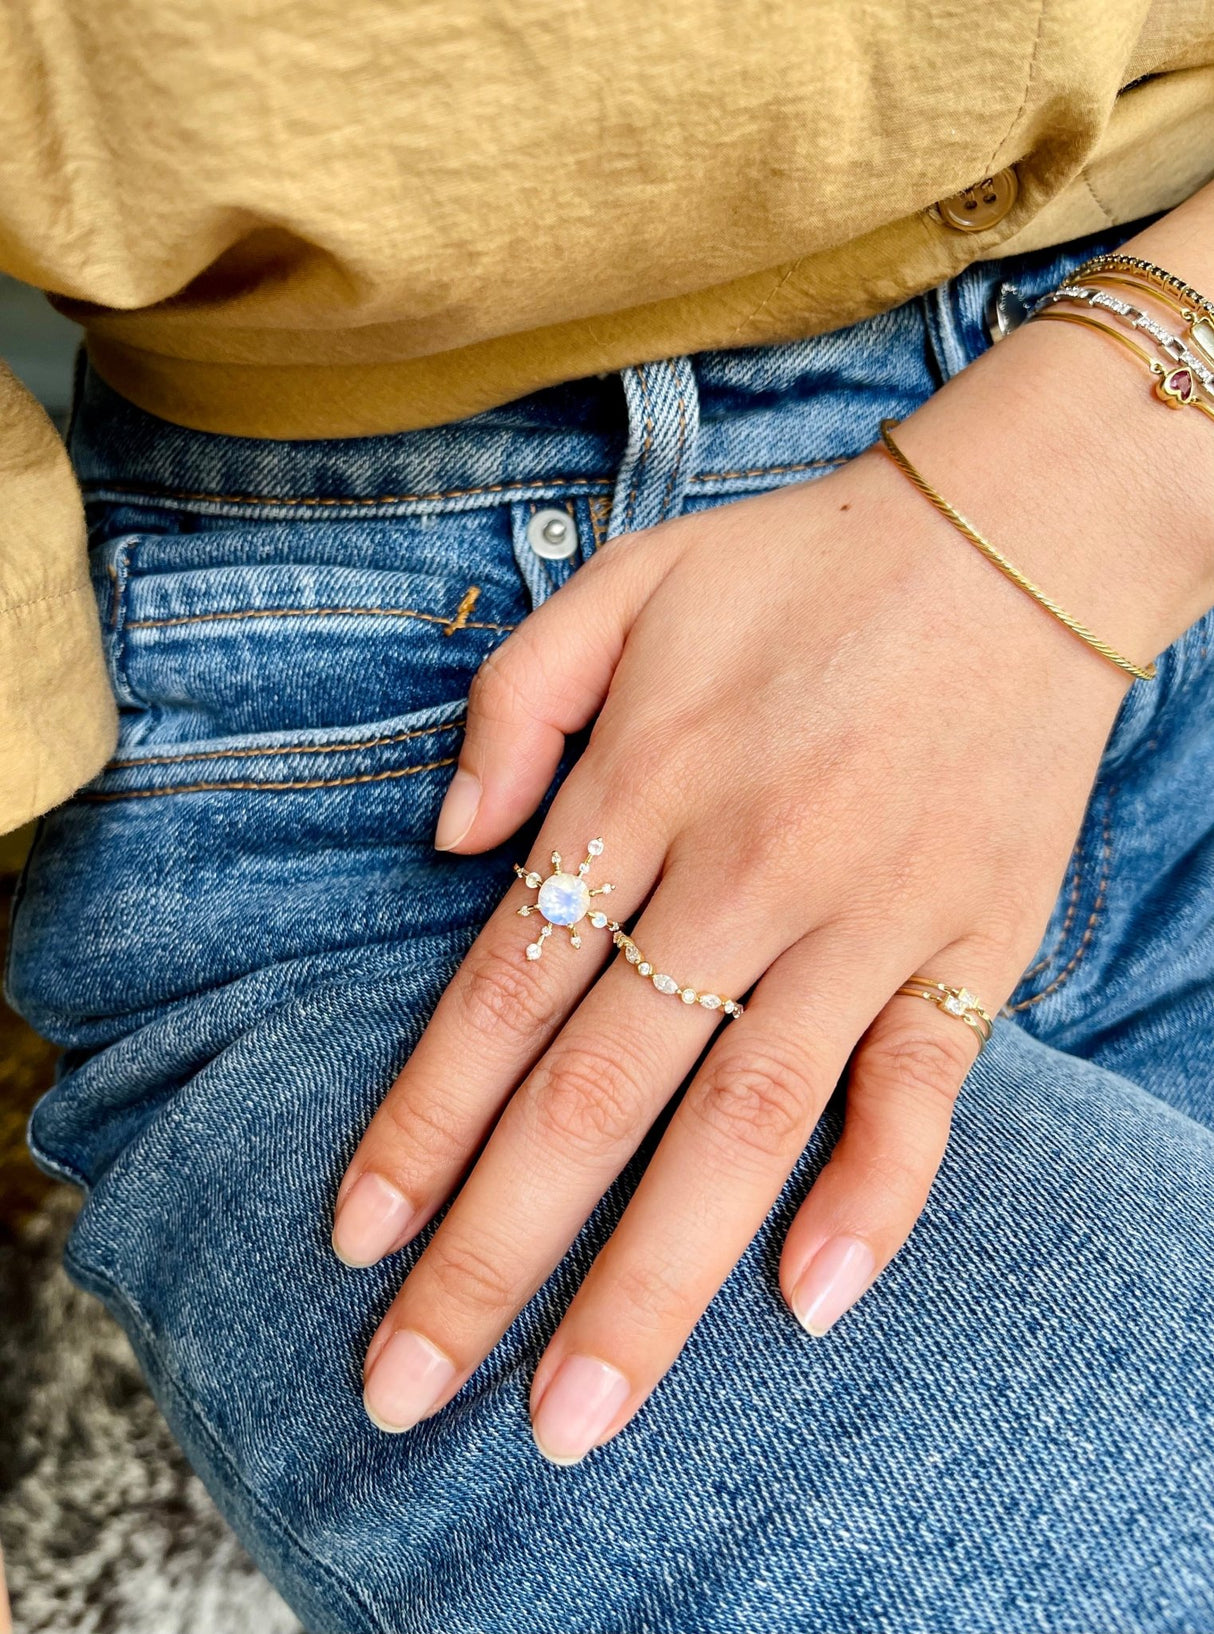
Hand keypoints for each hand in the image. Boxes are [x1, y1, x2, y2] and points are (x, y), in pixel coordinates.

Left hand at [331, 361, 1142, 1459]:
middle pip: (596, 1098)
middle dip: (494, 1256)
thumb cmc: (801, 565)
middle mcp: (740, 874)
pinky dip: (874, 1201)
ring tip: (575, 1416)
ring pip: (741, 1129)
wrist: (1013, 540)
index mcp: (640, 788)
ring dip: (652, 1282)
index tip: (356, 1242)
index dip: (420, 1127)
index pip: (501, 996)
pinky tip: (808, 1309)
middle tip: (409, 1393)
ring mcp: (863, 923)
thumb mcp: (623, 582)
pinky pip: (922, 1093)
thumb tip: (448, 845)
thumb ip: (513, 703)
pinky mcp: (970, 948)